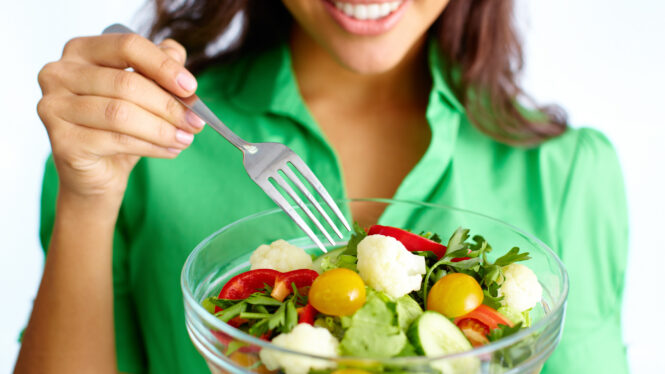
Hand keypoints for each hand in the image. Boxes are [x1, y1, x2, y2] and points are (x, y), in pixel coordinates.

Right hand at [37, 33, 204, 202]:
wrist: (95, 174)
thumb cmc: (118, 128)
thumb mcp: (143, 94)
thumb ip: (159, 70)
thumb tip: (180, 60)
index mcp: (81, 51)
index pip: (127, 46)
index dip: (163, 66)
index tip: (191, 87)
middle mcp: (59, 73)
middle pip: (126, 83)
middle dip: (168, 105)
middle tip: (196, 122)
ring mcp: (54, 107)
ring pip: (121, 114)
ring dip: (162, 129)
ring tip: (186, 139)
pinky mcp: (62, 141)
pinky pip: (116, 140)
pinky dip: (151, 146)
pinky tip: (170, 150)